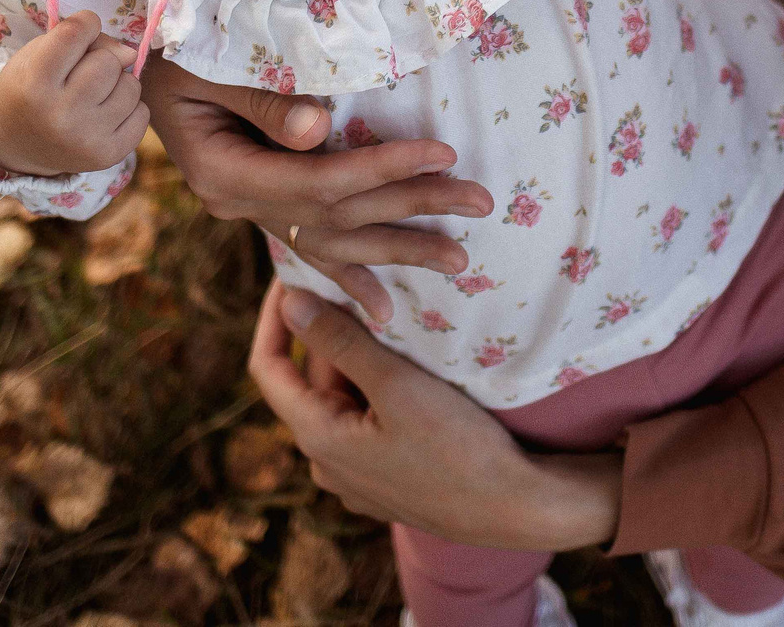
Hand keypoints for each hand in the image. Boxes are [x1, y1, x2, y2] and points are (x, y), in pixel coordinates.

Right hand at [0, 10, 147, 177]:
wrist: (15, 144)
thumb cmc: (30, 87)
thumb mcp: (38, 53)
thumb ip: (82, 40)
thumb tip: (132, 54)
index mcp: (34, 83)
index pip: (76, 32)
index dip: (86, 23)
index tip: (81, 31)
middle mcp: (59, 114)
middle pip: (109, 61)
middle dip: (101, 59)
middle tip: (81, 73)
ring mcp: (85, 139)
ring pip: (131, 86)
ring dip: (118, 83)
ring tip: (94, 95)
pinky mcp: (107, 156)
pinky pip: (143, 114)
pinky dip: (130, 109)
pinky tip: (105, 114)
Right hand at [139, 56, 493, 322]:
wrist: (125, 65)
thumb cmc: (170, 49)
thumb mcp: (207, 65)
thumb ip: (260, 97)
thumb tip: (321, 130)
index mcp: (223, 173)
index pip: (320, 181)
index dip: (383, 169)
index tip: (443, 154)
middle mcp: (237, 202)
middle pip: (338, 215)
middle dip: (412, 209)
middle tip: (480, 205)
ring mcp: (246, 208)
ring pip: (332, 239)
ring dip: (397, 248)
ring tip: (460, 260)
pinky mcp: (256, 203)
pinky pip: (309, 244)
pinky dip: (349, 276)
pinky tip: (386, 310)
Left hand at [250, 283, 625, 549]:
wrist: (515, 508)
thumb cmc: (457, 447)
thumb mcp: (397, 385)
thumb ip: (340, 342)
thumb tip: (291, 302)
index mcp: (317, 438)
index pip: (268, 368)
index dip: (273, 318)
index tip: (291, 275)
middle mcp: (326, 463)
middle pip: (311, 381)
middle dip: (328, 334)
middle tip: (355, 284)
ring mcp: (357, 477)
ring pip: (343, 400)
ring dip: (357, 359)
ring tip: (387, 316)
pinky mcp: (388, 482)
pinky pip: (367, 423)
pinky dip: (376, 389)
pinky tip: (407, 365)